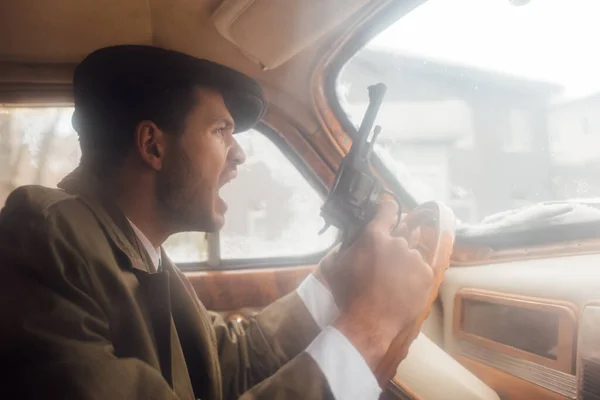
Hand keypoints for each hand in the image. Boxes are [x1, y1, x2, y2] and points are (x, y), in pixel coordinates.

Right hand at [319, 201, 433, 370]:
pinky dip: (414, 278)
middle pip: (400, 237)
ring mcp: (414, 258)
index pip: (387, 210)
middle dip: (394, 248)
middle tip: (385, 266)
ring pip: (411, 255)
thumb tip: (348, 238)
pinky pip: (421, 270)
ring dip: (404, 264)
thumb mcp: (335, 265)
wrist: (368, 322)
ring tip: (393, 283)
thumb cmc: (348, 295)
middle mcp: (397, 242)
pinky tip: (402, 290)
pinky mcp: (426, 274)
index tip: (389, 209)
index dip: (388, 209)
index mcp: (373, 236)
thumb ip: (343, 246)